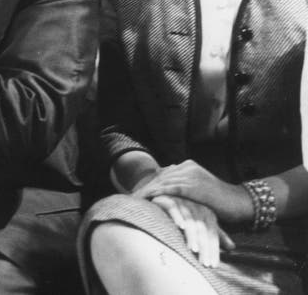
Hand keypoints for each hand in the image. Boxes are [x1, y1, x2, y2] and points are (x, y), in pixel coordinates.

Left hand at [134, 160, 252, 224]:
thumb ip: (183, 188)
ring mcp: (190, 174)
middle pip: (159, 177)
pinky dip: (157, 193)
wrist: (240, 202)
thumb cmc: (219, 201)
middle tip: (129, 197)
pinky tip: (146, 199)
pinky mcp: (193, 184)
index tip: (135, 193)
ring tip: (133, 200)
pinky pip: (170, 188)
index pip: (162, 175)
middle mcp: (187, 167)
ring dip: (146, 191)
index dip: (148, 184)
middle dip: (144, 187)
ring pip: (162, 182)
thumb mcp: (198, 191)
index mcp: (187, 166)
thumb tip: (167, 193)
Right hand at [149, 195, 233, 267]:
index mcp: (207, 214)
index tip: (213, 265)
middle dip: (204, 247)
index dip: (214, 249)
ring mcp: (183, 202)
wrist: (164, 195)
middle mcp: (196, 207)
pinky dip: (177, 216)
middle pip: (203, 230)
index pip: (212, 234)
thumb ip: (216, 234)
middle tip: (204, 263)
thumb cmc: (183, 212)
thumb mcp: (202, 223)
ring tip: (193, 249)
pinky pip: (174, 208)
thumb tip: (232, 248)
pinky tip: (180, 226)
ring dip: (192, 235)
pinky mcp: (168, 199)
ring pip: (190, 221)